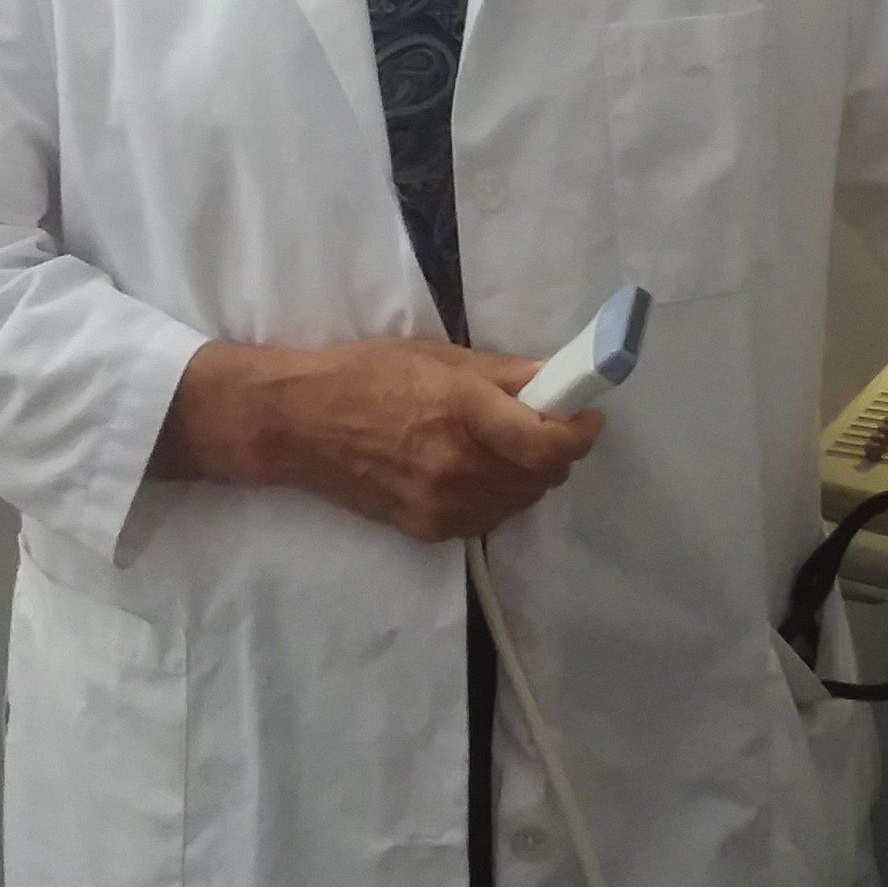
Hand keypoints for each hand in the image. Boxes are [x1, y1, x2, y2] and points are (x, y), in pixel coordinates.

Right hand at [161, 335, 603, 541]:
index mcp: (464, 412)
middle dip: (557, 451)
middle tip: (548, 424)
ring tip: (510, 446)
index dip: (580, 432)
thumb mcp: (441, 356)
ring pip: (520, 502)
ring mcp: (441, 505)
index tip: (587, 415)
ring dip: (530, 476)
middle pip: (542, 476)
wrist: (300, 423)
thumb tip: (559, 380)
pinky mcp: (426, 529)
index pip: (549, 444)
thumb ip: (506, 374)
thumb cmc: (370, 374)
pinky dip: (499, 497)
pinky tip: (479, 471)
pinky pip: (488, 519)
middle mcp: (457, 466)